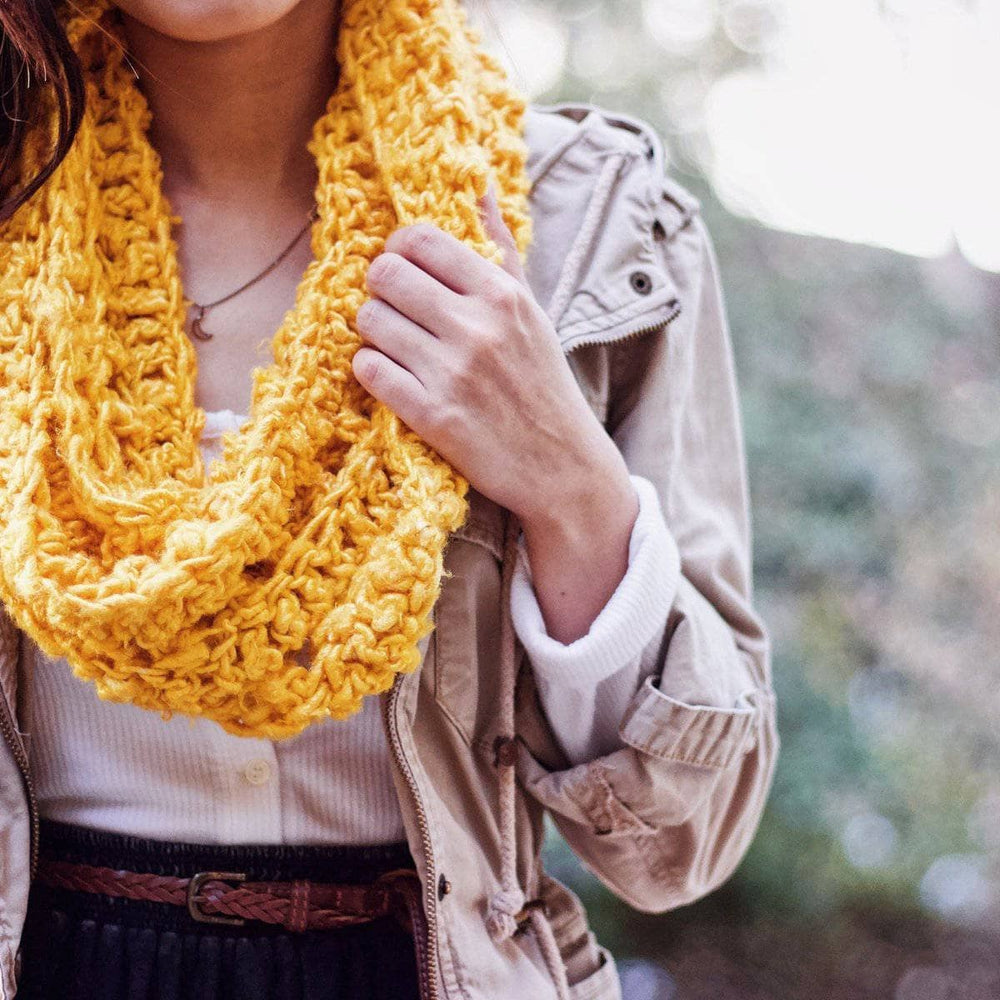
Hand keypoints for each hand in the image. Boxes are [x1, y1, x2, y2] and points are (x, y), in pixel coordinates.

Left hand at [353, 184, 628, 528]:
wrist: (562, 465)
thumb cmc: (542, 382)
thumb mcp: (531, 310)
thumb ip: (500, 249)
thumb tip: (478, 188)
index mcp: (501, 294)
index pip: (420, 240)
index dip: (399, 250)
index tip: (405, 268)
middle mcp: (476, 327)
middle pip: (384, 274)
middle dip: (381, 289)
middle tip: (395, 308)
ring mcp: (452, 372)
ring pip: (370, 321)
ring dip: (375, 331)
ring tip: (397, 345)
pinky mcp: (432, 416)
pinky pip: (370, 370)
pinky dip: (373, 370)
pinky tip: (393, 376)